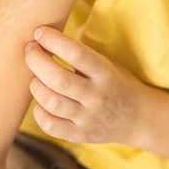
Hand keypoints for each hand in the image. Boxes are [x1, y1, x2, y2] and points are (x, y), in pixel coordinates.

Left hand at [24, 27, 153, 145]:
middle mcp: (97, 97)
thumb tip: (41, 37)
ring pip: (51, 101)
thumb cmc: (114, 82)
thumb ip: (79, 54)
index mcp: (105, 73)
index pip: (75, 53)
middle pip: (57, 78)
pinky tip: (42, 102)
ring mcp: (88, 119)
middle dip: (35, 60)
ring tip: (36, 77)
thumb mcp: (105, 63)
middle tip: (30, 50)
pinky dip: (39, 112)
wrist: (138, 118)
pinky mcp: (80, 136)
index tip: (39, 32)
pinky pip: (50, 125)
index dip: (52, 40)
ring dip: (35, 85)